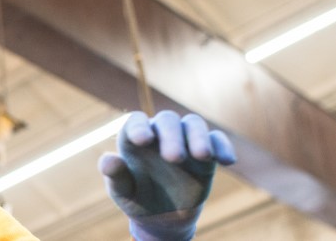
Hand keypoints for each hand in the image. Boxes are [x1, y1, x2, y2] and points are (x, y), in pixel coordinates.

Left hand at [99, 111, 235, 240]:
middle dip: (172, 136)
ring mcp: (184, 140)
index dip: (139, 127)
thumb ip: (116, 176)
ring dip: (199, 137)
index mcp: (135, 139)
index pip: (136, 121)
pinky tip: (227, 161)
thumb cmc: (137, 198)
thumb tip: (108, 160)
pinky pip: (217, 141)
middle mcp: (160, 134)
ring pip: (193, 124)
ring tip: (202, 156)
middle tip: (174, 158)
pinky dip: (223, 147)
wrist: (163, 215)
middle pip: (167, 120)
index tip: (143, 141)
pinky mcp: (206, 152)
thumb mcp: (124, 192)